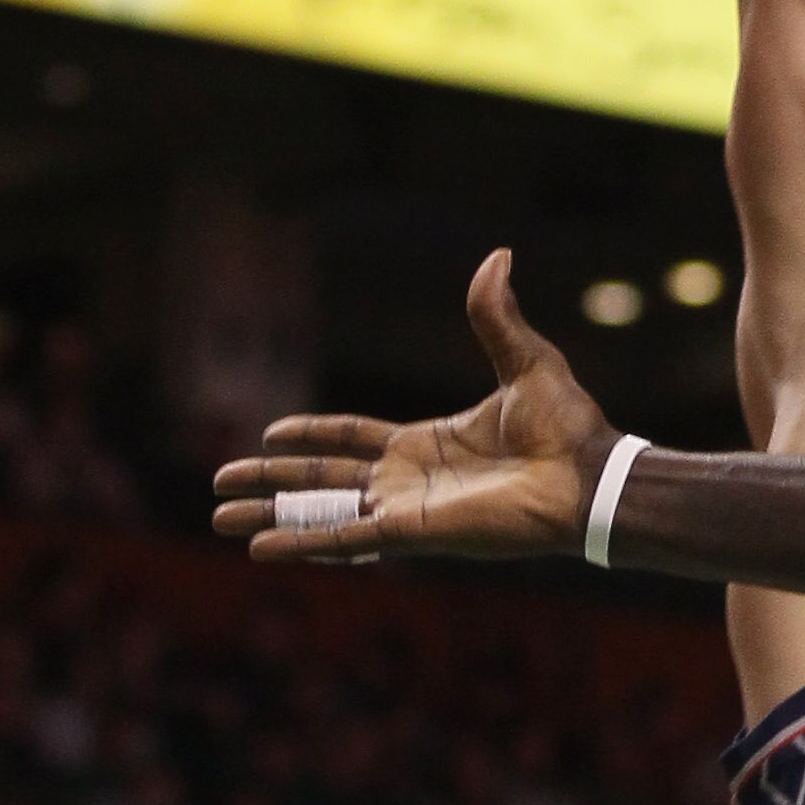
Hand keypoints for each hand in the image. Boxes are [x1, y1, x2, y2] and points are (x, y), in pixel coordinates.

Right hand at [212, 253, 613, 568]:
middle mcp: (407, 478)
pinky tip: (259, 548)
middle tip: (220, 483)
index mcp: (426, 443)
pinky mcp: (411, 531)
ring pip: (320, 511)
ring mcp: (405, 508)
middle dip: (270, 480)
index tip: (270, 432)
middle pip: (320, 478)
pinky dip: (300, 541)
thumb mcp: (523, 360)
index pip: (352, 438)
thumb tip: (498, 256)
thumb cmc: (567, 427)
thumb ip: (495, 315)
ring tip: (218, 520)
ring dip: (270, 514)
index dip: (312, 435)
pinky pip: (345, 538)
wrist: (586, 477)